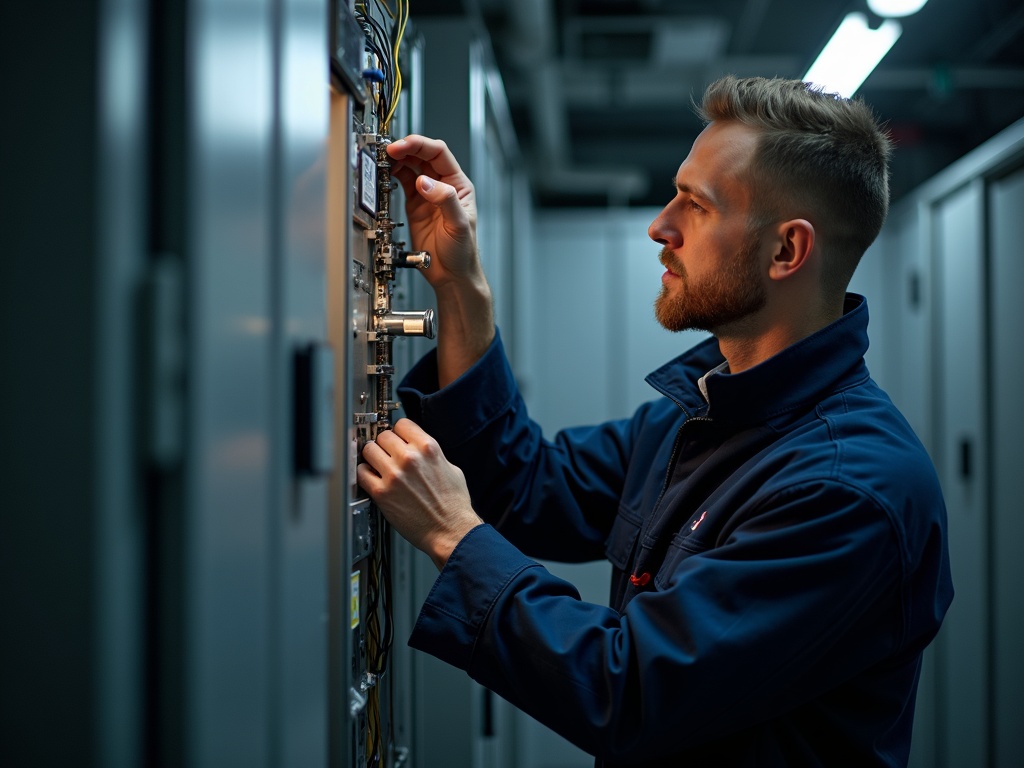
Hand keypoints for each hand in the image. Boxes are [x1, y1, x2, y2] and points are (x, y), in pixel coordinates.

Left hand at [357, 418, 483, 569]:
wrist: (451, 530)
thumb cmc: (454, 505)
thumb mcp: (451, 469)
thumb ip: (432, 454)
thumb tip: (419, 448)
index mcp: (428, 448)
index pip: (402, 424)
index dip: (398, 432)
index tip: (396, 437)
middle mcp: (410, 458)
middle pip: (383, 435)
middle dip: (385, 444)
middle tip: (386, 454)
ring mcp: (394, 475)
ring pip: (369, 450)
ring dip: (372, 457)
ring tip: (377, 465)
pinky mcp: (382, 493)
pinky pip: (361, 473)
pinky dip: (364, 474)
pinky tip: (372, 479)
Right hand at [386, 135, 481, 292]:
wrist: (452, 275)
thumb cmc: (463, 252)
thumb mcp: (459, 225)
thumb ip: (445, 201)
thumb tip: (425, 182)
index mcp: (458, 185)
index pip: (439, 154)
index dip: (420, 146)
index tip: (402, 146)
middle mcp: (443, 186)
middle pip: (423, 156)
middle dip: (406, 148)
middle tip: (388, 150)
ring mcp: (427, 195)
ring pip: (411, 166)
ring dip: (398, 159)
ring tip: (384, 157)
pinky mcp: (415, 205)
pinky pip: (403, 182)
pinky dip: (393, 174)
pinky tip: (387, 171)